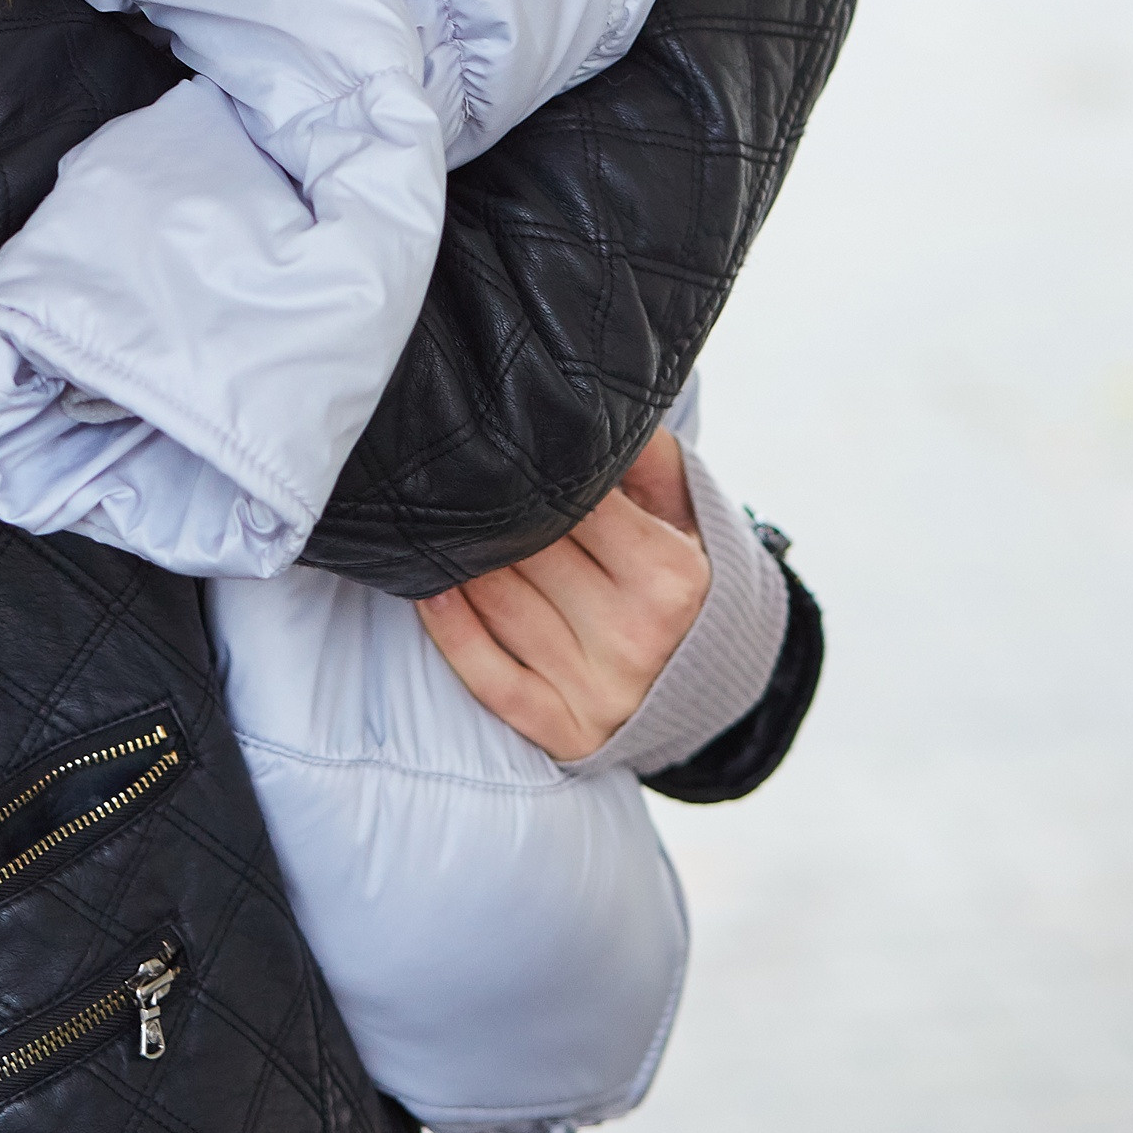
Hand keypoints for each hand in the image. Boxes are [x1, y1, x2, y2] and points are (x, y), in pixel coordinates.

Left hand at [414, 432, 710, 760]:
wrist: (706, 681)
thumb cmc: (676, 574)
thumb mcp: (680, 510)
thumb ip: (643, 453)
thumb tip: (589, 401)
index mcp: (669, 576)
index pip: (576, 505)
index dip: (532, 471)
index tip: (498, 441)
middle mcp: (637, 636)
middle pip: (529, 550)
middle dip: (489, 510)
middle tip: (450, 470)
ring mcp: (599, 691)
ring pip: (500, 604)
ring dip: (458, 558)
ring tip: (434, 518)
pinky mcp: (566, 731)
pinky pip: (492, 678)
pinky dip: (452, 633)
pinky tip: (427, 591)